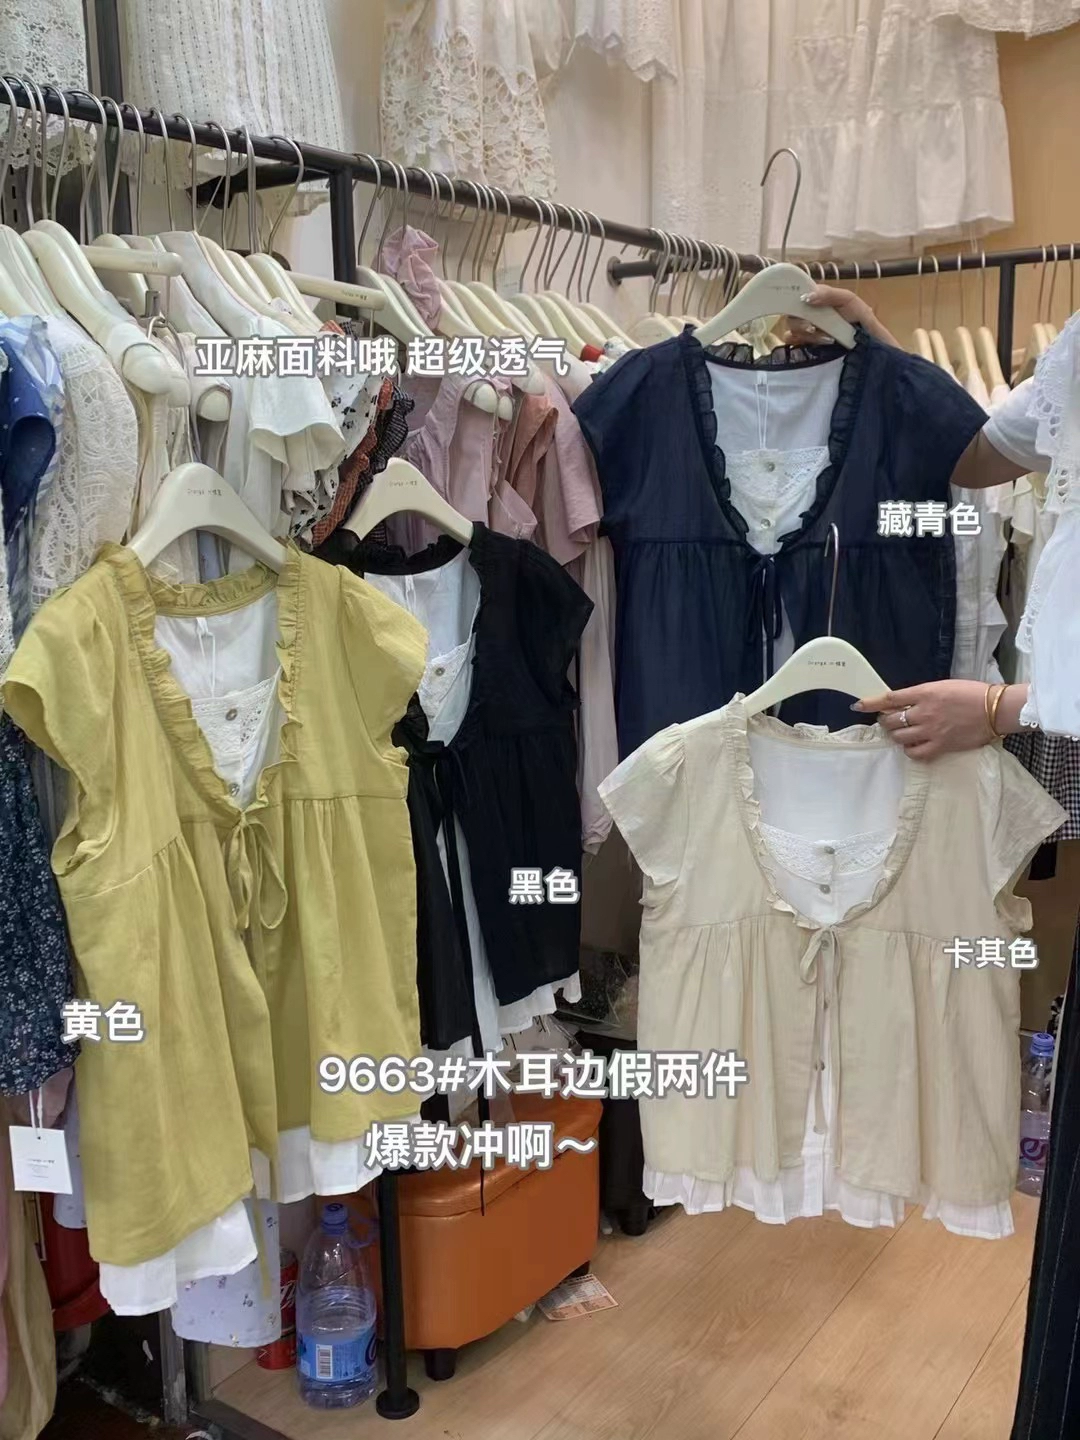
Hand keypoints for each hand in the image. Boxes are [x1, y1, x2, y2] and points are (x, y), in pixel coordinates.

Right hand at [781, 284, 897, 348]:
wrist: (868, 342)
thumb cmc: (860, 318)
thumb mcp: (848, 299)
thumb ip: (829, 294)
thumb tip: (806, 297)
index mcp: (817, 297)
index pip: (797, 292)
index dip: (794, 295)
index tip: (801, 302)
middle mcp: (809, 311)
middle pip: (791, 311)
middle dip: (800, 319)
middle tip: (812, 326)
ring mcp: (806, 328)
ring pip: (791, 326)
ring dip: (805, 332)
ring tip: (825, 336)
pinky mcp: (805, 343)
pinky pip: (791, 340)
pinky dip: (799, 341)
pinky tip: (818, 342)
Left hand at [853, 681, 995, 760]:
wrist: (995, 709)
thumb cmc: (972, 693)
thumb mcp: (943, 686)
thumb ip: (921, 695)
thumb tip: (902, 702)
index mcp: (925, 692)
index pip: (890, 698)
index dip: (871, 703)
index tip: (859, 705)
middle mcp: (924, 711)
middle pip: (891, 720)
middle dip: (885, 720)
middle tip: (888, 720)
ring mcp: (931, 730)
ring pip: (899, 737)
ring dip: (895, 735)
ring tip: (900, 732)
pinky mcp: (941, 746)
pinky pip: (915, 753)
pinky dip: (909, 750)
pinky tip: (912, 746)